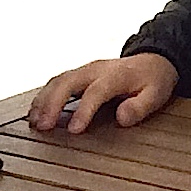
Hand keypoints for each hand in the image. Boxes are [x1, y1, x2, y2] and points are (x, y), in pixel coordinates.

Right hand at [28, 53, 180, 132]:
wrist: (153, 60)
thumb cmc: (153, 79)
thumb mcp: (156, 94)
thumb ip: (140, 107)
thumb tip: (122, 117)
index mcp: (115, 75)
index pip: (95, 92)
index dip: (83, 110)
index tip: (74, 130)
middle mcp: (96, 70)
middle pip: (67, 82)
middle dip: (52, 104)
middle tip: (43, 126)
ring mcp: (85, 71)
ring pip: (58, 80)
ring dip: (43, 100)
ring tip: (34, 121)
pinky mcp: (78, 75)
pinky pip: (57, 82)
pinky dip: (44, 96)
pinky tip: (36, 112)